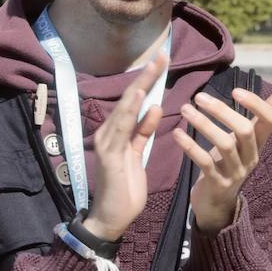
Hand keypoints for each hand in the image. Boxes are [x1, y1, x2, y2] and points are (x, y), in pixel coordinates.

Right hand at [80, 52, 166, 242]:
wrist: (112, 217)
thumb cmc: (125, 189)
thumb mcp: (138, 155)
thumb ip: (143, 132)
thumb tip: (154, 109)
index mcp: (118, 134)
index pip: (135, 102)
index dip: (149, 80)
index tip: (163, 61)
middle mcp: (109, 134)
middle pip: (130, 99)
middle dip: (147, 76)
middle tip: (163, 53)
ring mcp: (108, 143)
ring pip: (126, 109)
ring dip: (141, 87)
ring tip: (155, 66)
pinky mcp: (110, 155)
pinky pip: (123, 129)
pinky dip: (132, 111)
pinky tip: (141, 96)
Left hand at [173, 87, 271, 232]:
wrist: (217, 203)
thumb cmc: (228, 164)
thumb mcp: (244, 142)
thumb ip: (257, 119)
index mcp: (259, 144)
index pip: (271, 120)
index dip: (257, 103)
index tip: (235, 90)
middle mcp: (251, 157)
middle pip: (245, 130)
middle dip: (222, 111)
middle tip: (199, 97)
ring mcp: (236, 172)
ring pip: (224, 144)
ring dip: (203, 124)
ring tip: (185, 109)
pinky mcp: (217, 183)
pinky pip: (205, 162)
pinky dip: (190, 146)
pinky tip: (177, 134)